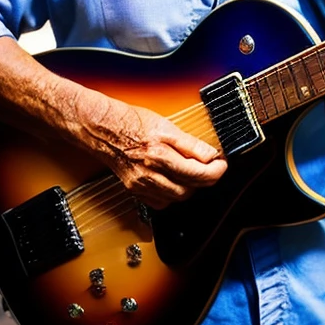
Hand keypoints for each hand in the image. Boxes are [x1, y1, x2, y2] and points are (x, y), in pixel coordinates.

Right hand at [80, 96, 227, 209]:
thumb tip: (211, 154)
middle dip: (205, 180)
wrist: (102, 128)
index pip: (198, 173)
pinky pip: (160, 202)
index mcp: (159, 155)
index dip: (216, 170)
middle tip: (212, 168)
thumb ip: (190, 143)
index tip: (221, 163)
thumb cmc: (131, 121)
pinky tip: (174, 180)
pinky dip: (172, 194)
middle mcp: (149, 174)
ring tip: (194, 172)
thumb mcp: (166, 124)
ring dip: (190, 188)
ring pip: (176, 198)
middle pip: (189, 190)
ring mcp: (141, 184)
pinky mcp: (135, 190)